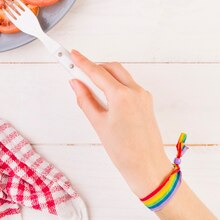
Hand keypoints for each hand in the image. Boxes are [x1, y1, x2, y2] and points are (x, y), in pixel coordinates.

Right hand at [68, 50, 172, 197]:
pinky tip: (106, 95)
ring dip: (107, 75)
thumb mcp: (98, 124)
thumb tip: (76, 84)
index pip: (98, 72)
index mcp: (121, 96)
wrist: (147, 166)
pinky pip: (129, 86)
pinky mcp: (147, 103)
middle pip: (112, 68)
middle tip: (79, 69)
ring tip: (90, 84)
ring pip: (122, 76)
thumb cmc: (124, 151)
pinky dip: (116, 85)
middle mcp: (135, 91)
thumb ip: (85, 100)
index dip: (82, 62)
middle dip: (95, 66)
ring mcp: (143, 96)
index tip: (72, 54)